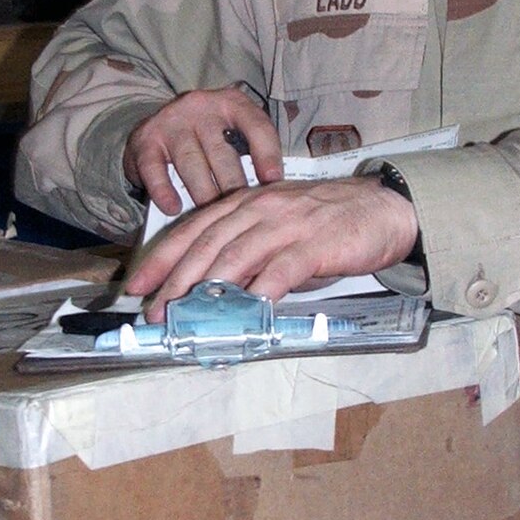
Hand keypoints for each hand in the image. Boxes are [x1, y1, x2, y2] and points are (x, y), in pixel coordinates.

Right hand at [122, 87, 282, 214]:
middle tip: (241, 214)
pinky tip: (174, 208)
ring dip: (203, 194)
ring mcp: (172, 121)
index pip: (256, 126)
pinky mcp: (146, 139)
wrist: (159, 126)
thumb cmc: (208, 138)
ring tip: (212, 216)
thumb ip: (256, 152)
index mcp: (232, 103)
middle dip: (234, 188)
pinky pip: (155, 169)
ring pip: (192, 164)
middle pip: (223, 153)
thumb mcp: (234, 132)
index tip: (273, 183)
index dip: (268, 155)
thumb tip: (277, 189)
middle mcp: (202, 107)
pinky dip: (164, 191)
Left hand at [127, 176, 419, 313]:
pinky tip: (246, 310)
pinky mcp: (315, 243)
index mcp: (246, 203)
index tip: (136, 286)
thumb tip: (213, 290)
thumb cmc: (327, 222)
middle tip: (156, 312)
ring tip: (188, 316)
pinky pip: (282, 269)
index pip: (193, 229)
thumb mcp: (278, 225)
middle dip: (175, 281)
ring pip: (237, 255)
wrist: (382, 208)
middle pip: (207, 245)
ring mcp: (287, 224)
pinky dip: (262, 290)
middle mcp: (259, 208)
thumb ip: (247, 249)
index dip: (161, 258)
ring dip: (208, 290)